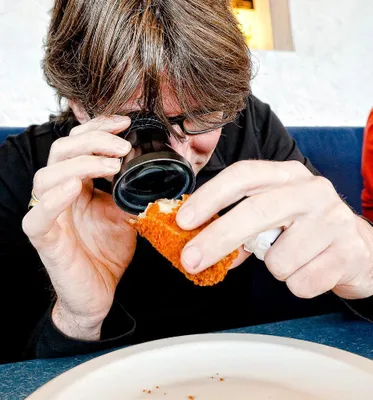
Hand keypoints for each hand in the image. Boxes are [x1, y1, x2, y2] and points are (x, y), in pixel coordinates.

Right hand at [22, 116, 135, 339]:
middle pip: (61, 151)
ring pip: (47, 176)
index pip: (78, 145)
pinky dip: (55, 199)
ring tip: (111, 165)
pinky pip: (38, 216)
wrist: (99, 291)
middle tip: (122, 146)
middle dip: (92, 141)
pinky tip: (76, 187)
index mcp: (78, 186)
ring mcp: (50, 216)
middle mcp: (60, 195)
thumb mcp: (126, 214)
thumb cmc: (108, 252)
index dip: (98, 128)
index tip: (125, 123)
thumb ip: (132, 191)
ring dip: (81, 164)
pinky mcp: (45, 240)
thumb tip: (156, 170)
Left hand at [176, 160, 372, 299]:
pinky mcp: (348, 252)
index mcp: (288, 175)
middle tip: (190, 260)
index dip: (209, 197)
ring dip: (274, 267)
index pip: (242, 175)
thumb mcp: (275, 218)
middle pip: (255, 211)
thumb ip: (240, 229)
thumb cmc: (306, 229)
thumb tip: (201, 247)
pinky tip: (311, 269)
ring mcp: (333, 220)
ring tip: (292, 258)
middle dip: (217, 239)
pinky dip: (296, 283)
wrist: (361, 248)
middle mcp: (312, 190)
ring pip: (277, 259)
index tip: (184, 220)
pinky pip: (300, 282)